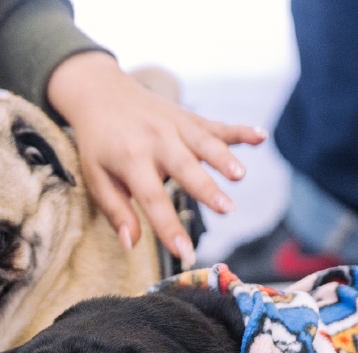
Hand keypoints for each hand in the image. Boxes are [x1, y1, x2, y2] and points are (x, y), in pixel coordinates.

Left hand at [47, 51, 265, 262]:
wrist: (102, 94)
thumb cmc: (99, 145)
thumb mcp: (96, 179)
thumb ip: (116, 212)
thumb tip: (131, 245)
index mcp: (131, 159)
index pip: (153, 200)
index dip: (170, 229)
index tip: (185, 254)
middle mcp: (156, 140)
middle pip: (184, 167)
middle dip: (206, 188)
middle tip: (226, 210)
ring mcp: (176, 126)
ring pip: (204, 143)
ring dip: (224, 158)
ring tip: (240, 177)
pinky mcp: (189, 118)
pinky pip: (217, 125)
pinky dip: (240, 130)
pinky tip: (261, 136)